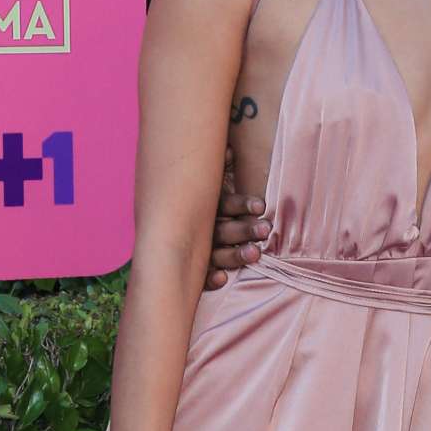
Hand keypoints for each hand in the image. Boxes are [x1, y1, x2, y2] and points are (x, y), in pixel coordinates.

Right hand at [206, 144, 267, 287]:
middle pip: (224, 230)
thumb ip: (220, 169)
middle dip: (244, 230)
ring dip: (235, 255)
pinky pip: (202, 277)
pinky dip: (210, 279)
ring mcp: (197, 251)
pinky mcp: (195, 271)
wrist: (165, 228)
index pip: (226, 204)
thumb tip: (229, 150)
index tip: (261, 206)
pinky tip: (222, 279)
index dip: (242, 204)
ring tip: (256, 253)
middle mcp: (202, 229)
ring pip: (217, 254)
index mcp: (208, 207)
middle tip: (265, 229)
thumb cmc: (200, 203)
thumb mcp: (211, 185)